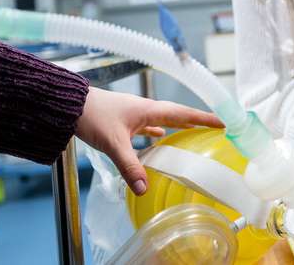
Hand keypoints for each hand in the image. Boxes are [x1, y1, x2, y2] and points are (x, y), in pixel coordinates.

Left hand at [75, 87, 222, 195]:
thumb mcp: (113, 143)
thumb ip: (130, 166)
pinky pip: (148, 126)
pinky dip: (157, 132)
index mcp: (149, 110)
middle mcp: (146, 110)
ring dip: (179, 125)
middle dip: (197, 121)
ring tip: (194, 133)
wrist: (69, 106)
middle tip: (216, 127)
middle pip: (178, 115)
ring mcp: (135, 114)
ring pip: (164, 120)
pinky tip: (158, 138)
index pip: (183, 113)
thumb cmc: (92, 116)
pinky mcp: (125, 120)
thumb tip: (144, 188)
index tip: (224, 121)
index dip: (204, 118)